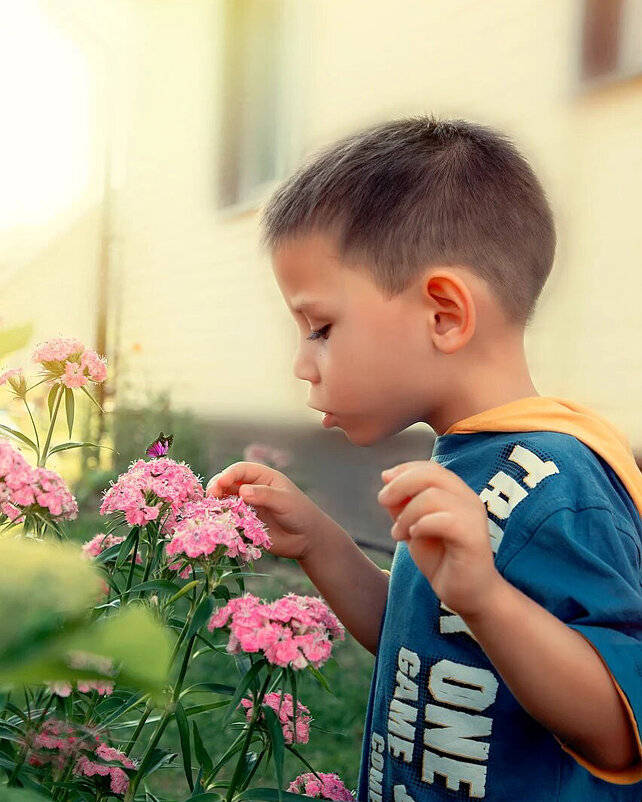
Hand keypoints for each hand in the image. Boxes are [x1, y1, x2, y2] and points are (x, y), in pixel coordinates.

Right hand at [206, 462, 323, 561]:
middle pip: (228, 483)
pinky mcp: (244, 523)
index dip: (228, 474)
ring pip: (225, 500)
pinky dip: (221, 519)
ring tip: (210, 509)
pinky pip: (229, 518)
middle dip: (217, 487)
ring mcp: (247, 506)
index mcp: (263, 477)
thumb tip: (242, 491)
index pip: (241, 470)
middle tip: (211, 496)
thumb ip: (265, 495)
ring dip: (216, 503)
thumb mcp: (285, 501)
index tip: (220, 483)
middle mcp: (252, 489)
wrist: (307, 539)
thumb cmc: (301, 513)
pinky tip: (216, 522)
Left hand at [377, 460, 498, 618]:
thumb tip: (387, 478)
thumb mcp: (413, 526)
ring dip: (407, 513)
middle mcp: (468, 499)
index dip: (405, 469)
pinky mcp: (474, 538)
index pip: (431, 468)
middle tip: (382, 501)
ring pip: (434, 496)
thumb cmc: (441, 559)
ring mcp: (473, 517)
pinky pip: (445, 520)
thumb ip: (402, 504)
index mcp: (457, 493)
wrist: (467, 594)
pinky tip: (413, 537)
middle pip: (432, 474)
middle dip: (401, 484)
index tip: (384, 480)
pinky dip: (422, 524)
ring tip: (398, 533)